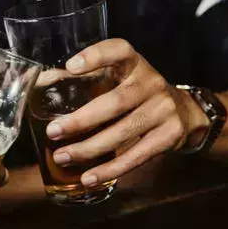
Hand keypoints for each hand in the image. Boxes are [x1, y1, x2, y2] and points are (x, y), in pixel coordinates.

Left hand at [46, 39, 208, 186]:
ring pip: (122, 133)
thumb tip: (42, 83)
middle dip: (80, 120)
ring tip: (62, 157)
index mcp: (134, 64)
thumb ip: (86, 79)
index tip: (70, 67)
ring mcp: (164, 109)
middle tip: (53, 132)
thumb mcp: (118, 79)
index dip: (96, 56)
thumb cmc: (136, 93)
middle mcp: (152, 82)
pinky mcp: (170, 136)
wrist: (186, 113)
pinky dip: (110, 170)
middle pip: (114, 102)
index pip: (119, 50)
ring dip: (89, 149)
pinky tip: (88, 177)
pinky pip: (136, 156)